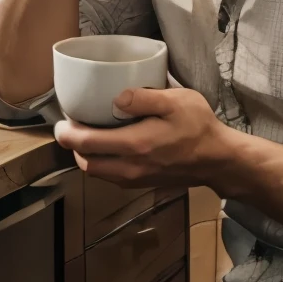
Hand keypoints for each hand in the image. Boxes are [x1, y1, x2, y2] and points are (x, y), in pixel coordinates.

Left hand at [54, 87, 234, 189]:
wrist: (219, 160)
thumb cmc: (200, 128)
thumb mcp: (177, 101)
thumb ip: (144, 98)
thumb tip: (116, 98)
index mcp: (135, 145)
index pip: (87, 143)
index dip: (67, 133)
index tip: (62, 120)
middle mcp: (130, 167)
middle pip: (86, 163)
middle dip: (73, 145)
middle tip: (71, 126)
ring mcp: (136, 179)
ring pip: (97, 172)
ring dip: (87, 156)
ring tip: (88, 135)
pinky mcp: (142, 183)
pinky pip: (111, 176)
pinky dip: (102, 163)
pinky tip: (109, 147)